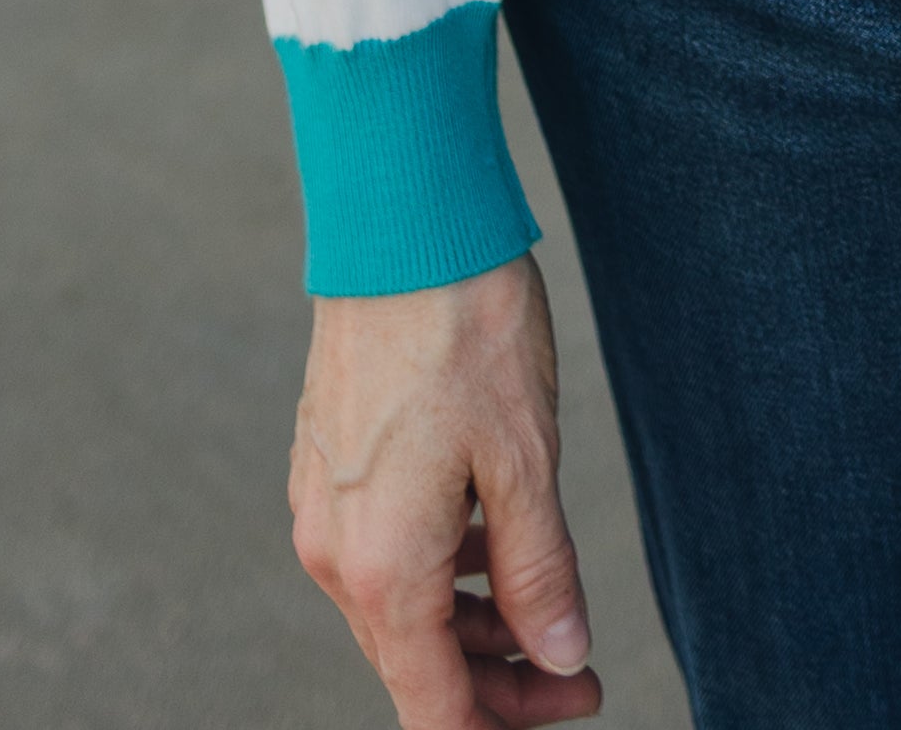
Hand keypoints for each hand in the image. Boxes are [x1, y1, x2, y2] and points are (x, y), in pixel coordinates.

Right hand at [290, 252, 600, 726]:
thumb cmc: (466, 330)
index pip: (434, 707)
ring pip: (398, 608)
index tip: (575, 707)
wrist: (399, 221)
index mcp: (385, 570)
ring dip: (470, 627)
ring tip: (546, 611)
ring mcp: (321, 508)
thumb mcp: (526, 461)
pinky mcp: (325, 466)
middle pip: (414, 664)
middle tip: (579, 672)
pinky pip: (381, 553)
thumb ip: (540, 574)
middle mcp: (335, 555)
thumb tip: (562, 658)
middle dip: (498, 681)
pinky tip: (492, 544)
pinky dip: (439, 570)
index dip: (504, 725)